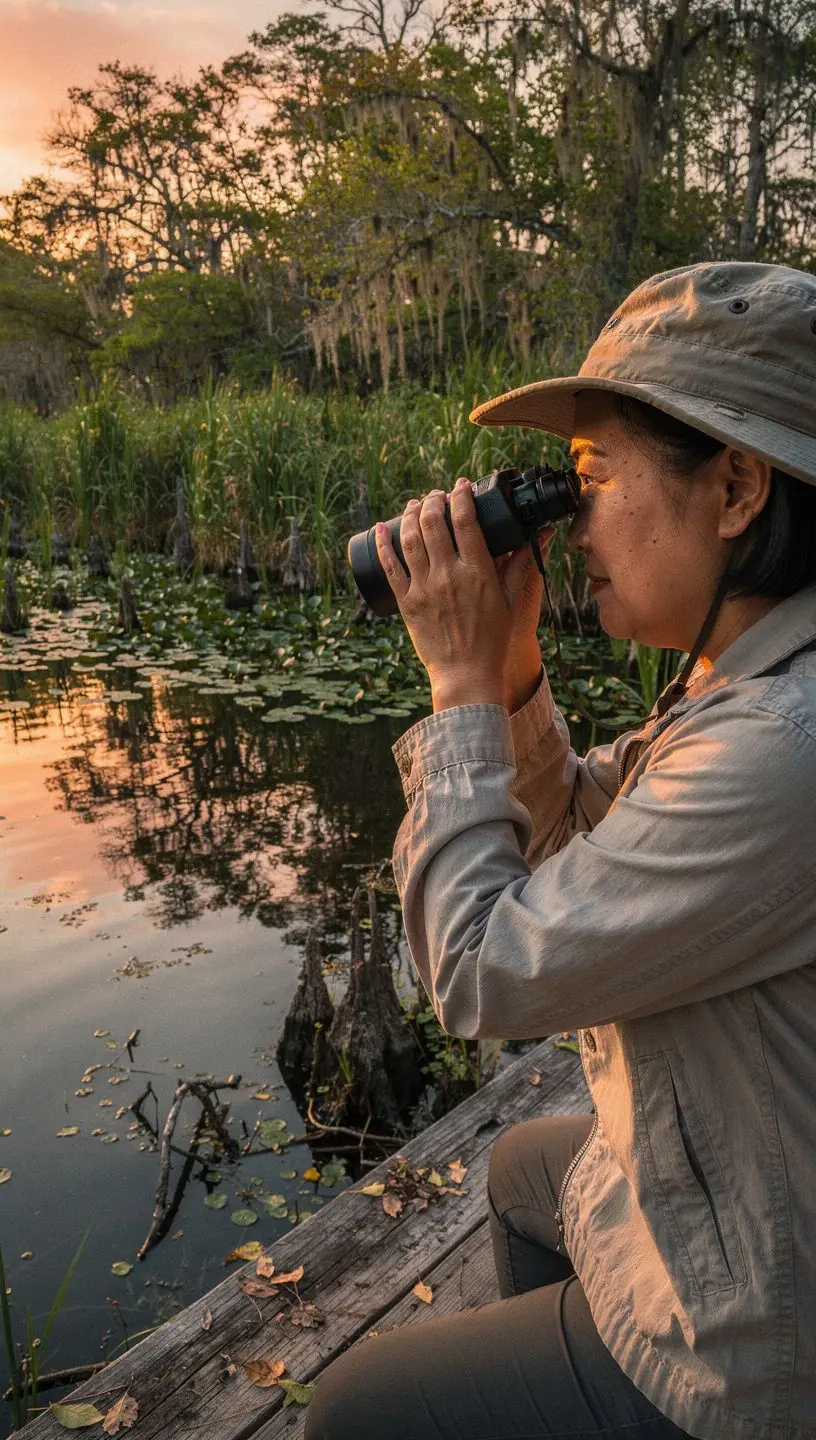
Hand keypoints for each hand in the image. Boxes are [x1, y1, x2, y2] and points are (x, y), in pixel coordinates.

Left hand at [375, 478, 553, 710]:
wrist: (466, 674)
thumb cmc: (493, 640)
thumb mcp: (511, 601)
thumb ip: (521, 567)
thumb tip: (539, 537)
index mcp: (477, 571)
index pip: (466, 520)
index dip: (462, 496)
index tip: (461, 486)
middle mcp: (448, 575)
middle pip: (434, 522)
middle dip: (434, 500)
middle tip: (437, 495)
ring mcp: (424, 588)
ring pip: (410, 538)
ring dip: (411, 514)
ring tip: (416, 504)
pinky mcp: (407, 602)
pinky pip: (390, 566)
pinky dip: (384, 544)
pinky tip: (381, 528)